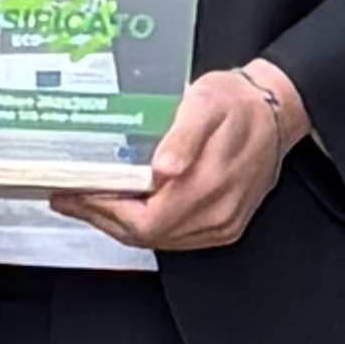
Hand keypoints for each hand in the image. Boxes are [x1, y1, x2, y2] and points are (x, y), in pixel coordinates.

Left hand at [60, 61, 306, 259]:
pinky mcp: (224, 226)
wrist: (275, 112)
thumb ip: (183, 137)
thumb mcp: (205, 103)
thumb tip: (164, 169)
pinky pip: (176, 237)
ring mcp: (221, 224)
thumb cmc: (237, 103)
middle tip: (69, 199)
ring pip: (158, 240)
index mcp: (209, 186)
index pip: (144, 220)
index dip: (105, 212)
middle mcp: (216, 213)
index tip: (76, 194)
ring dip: (120, 224)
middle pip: (145, 235)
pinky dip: (146, 226)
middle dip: (102, 218)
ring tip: (89, 203)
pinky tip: (127, 208)